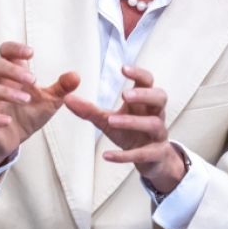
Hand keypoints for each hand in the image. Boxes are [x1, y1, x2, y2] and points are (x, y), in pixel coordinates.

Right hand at [0, 41, 78, 174]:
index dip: (14, 48)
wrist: (12, 140)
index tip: (31, 53)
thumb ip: (62, 88)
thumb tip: (76, 75)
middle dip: (12, 70)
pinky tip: (8, 120)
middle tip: (32, 80)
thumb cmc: (29, 114)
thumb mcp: (50, 101)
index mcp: (13, 75)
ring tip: (27, 100)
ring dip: (7, 92)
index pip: (5, 52)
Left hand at [64, 65, 185, 194]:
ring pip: (153, 124)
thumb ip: (89, 110)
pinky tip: (106, 155)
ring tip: (112, 121)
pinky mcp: (155, 154)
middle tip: (125, 95)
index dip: (138, 74)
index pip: (147, 81)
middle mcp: (155, 114)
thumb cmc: (131, 133)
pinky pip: (143, 153)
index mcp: (145, 102)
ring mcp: (158, 135)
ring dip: (133, 122)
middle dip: (144, 95)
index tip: (123, 69)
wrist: (152, 159)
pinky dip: (125, 155)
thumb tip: (67, 99)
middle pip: (160, 98)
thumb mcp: (108, 120)